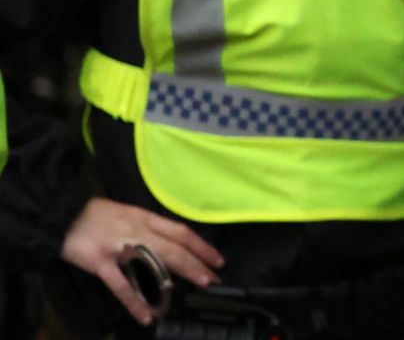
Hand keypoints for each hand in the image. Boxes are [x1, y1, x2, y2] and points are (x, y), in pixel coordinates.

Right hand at [61, 197, 224, 325]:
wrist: (61, 214)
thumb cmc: (96, 214)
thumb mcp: (128, 213)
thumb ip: (148, 226)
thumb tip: (170, 241)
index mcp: (145, 218)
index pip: (181, 232)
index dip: (201, 246)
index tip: (217, 259)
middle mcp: (138, 232)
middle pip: (174, 248)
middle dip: (197, 264)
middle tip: (214, 278)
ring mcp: (119, 248)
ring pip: (154, 263)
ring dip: (176, 278)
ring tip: (195, 289)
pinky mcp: (100, 263)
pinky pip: (121, 286)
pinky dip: (135, 302)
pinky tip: (147, 315)